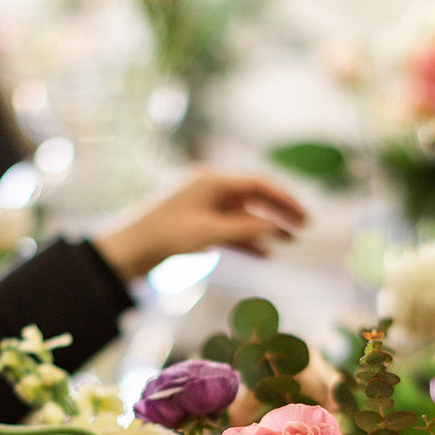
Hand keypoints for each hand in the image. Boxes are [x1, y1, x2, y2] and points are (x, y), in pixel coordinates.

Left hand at [92, 169, 308, 280]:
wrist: (129, 250)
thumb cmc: (165, 235)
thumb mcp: (209, 232)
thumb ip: (245, 228)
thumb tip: (277, 226)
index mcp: (212, 181)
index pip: (258, 184)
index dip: (284, 199)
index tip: (304, 215)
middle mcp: (211, 189)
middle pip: (254, 198)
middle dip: (280, 212)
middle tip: (305, 228)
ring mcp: (205, 207)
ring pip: (245, 215)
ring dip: (267, 228)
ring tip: (290, 242)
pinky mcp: (199, 225)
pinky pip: (231, 229)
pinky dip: (248, 240)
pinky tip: (266, 253)